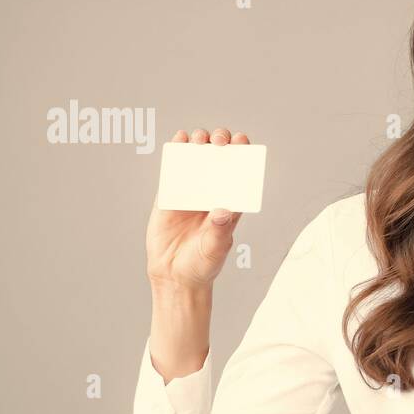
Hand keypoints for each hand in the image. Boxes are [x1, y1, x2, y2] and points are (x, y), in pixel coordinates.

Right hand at [146, 128, 249, 290]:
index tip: (242, 142)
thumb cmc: (202, 263)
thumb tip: (223, 211)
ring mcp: (190, 192)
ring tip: (199, 138)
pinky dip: (176, 152)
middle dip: (221, 144)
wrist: (174, 275)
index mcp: (230, 203)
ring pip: (197, 159)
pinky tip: (179, 139)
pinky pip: (173, 169)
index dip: (243, 154)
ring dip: (199, 143)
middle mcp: (212, 193)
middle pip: (220, 160)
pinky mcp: (169, 195)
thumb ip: (219, 230)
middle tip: (219, 141)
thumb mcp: (215, 249)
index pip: (241, 173)